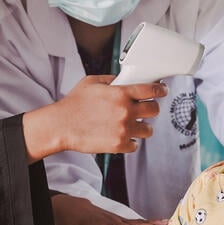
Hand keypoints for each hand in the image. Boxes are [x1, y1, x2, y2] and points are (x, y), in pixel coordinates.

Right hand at [24, 76, 165, 159]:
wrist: (61, 126)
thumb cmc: (73, 104)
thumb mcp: (91, 82)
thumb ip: (111, 79)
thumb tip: (122, 79)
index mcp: (121, 93)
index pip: (151, 90)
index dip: (160, 89)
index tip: (162, 90)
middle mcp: (125, 111)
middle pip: (155, 110)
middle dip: (152, 108)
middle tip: (146, 108)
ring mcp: (123, 129)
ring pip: (148, 129)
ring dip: (143, 126)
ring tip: (133, 124)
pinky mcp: (119, 145)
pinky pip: (135, 144)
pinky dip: (130, 141)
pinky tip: (122, 135)